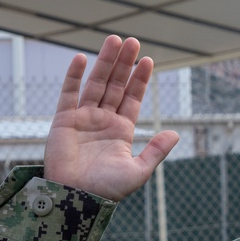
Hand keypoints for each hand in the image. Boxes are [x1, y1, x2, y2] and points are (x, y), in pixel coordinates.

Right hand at [44, 35, 179, 200]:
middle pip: (115, 85)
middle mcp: (103, 121)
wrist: (76, 199)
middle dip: (124, 64)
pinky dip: (74, 76)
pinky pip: (68, 93)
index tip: (148, 61)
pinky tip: (82, 58)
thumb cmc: (107, 190)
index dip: (139, 80)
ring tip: (115, 41)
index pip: (132, 99)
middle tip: (133, 42)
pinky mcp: (64, 120)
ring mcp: (83, 118)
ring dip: (105, 62)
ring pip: (96, 84)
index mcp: (121, 132)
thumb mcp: (138, 172)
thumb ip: (156, 151)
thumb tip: (176, 134)